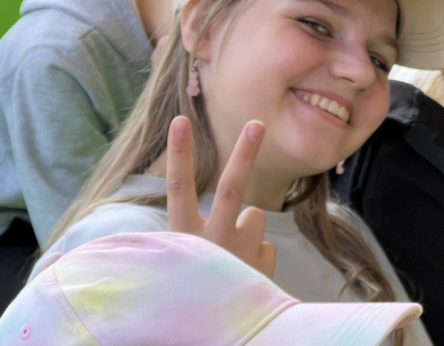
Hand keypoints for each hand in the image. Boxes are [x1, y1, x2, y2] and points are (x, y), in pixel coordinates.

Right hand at [166, 116, 275, 277]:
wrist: (220, 333)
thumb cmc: (189, 291)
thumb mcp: (179, 261)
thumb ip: (196, 232)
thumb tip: (239, 212)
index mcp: (184, 238)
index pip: (178, 188)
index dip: (178, 153)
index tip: (180, 120)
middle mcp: (214, 242)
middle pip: (232, 188)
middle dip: (245, 152)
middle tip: (257, 123)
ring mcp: (242, 254)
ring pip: (254, 217)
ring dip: (248, 229)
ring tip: (233, 258)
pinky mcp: (264, 265)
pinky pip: (265, 245)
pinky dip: (258, 256)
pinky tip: (247, 277)